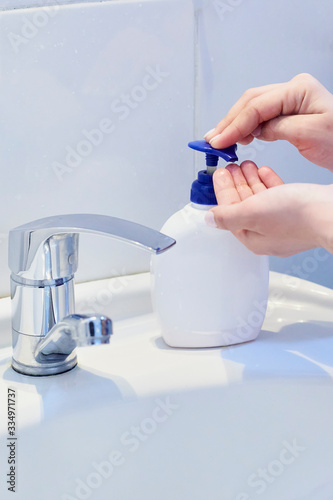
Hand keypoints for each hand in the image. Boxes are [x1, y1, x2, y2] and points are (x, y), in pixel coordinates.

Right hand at [204, 73, 332, 170]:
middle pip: (250, 102)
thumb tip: (252, 130)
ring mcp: (290, 100)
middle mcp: (292, 90)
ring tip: (221, 141)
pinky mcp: (288, 112)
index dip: (235, 124)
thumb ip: (277, 127)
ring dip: (235, 125)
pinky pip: (261, 116)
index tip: (218, 141)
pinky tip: (238, 138)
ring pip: (253, 108)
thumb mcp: (309, 134)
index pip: (257, 105)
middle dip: (230, 122)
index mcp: (298, 90)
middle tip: (212, 140)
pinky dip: (247, 128)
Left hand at [205, 161, 332, 256]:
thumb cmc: (296, 216)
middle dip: (236, 184)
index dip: (222, 191)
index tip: (218, 174)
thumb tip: (209, 219)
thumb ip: (227, 216)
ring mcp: (284, 223)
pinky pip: (277, 196)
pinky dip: (268, 183)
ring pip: (261, 199)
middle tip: (230, 166)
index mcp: (253, 238)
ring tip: (245, 165)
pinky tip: (264, 171)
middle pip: (244, 205)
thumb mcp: (251, 213)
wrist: (331, 212)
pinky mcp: (298, 212)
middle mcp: (268, 233)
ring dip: (251, 180)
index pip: (229, 212)